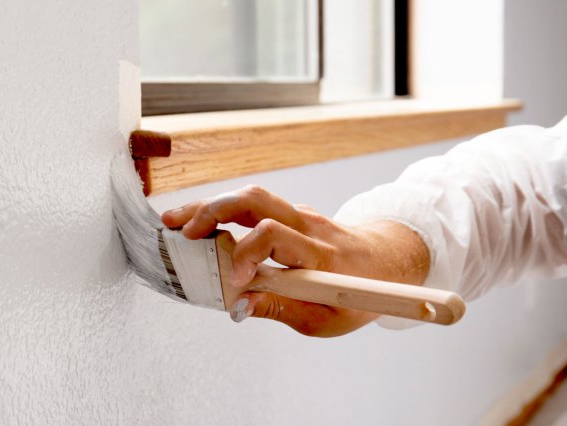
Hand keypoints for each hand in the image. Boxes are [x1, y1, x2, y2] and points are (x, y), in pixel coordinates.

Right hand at [162, 185, 429, 336]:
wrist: (388, 262)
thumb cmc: (359, 294)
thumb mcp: (323, 317)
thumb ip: (278, 308)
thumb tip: (238, 305)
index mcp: (320, 256)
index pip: (273, 236)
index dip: (244, 255)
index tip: (230, 280)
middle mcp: (309, 227)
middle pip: (256, 201)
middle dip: (213, 211)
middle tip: (180, 230)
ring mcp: (303, 215)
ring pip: (253, 197)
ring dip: (212, 206)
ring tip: (178, 220)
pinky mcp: (296, 214)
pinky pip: (258, 206)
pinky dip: (227, 211)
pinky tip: (205, 225)